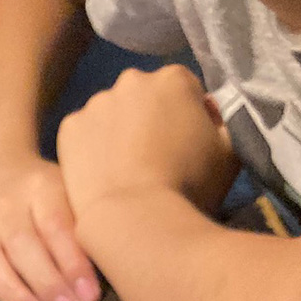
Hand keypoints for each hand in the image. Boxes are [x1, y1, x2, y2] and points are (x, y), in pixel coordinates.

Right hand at [0, 150, 101, 300]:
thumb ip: (82, 224)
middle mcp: (2, 208)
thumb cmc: (40, 194)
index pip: (55, 225)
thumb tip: (112, 266)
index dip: (72, 261)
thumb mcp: (66, 191)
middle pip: (22, 245)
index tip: (90, 294)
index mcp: (37, 189)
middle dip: (47, 283)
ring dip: (14, 296)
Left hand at [56, 66, 236, 227]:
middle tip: (155, 164)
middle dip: (151, 122)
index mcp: (175, 78)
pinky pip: (84, 136)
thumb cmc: (190, 187)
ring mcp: (96, 102)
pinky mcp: (69, 128)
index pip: (186, 93)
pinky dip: (91, 152)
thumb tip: (210, 112)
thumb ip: (225, 123)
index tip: (186, 151)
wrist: (136, 221)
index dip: (189, 122)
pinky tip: (103, 178)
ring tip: (126, 175)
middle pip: (145, 99)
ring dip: (120, 135)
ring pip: (112, 116)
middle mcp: (132, 79)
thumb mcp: (231, 154)